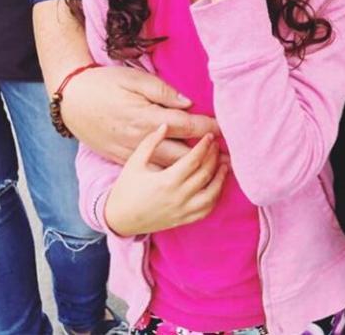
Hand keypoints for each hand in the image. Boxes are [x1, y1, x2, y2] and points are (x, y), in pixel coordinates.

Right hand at [60, 66, 218, 165]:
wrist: (71, 102)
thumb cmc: (103, 85)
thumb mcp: (134, 79)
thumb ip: (163, 92)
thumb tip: (187, 103)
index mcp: (146, 119)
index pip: (187, 127)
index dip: (209, 129)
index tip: (226, 130)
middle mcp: (141, 142)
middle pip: (183, 155)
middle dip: (209, 156)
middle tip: (231, 154)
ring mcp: (132, 155)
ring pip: (170, 170)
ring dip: (195, 172)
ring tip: (219, 169)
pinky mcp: (124, 161)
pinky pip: (154, 176)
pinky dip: (172, 179)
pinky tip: (188, 179)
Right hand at [104, 126, 228, 235]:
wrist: (119, 219)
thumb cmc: (126, 189)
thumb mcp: (134, 162)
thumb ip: (150, 142)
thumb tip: (165, 125)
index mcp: (167, 181)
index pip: (193, 160)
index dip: (204, 146)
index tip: (209, 136)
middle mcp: (178, 197)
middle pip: (205, 174)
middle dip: (214, 157)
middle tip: (217, 145)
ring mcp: (182, 211)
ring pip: (211, 194)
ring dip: (220, 178)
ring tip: (224, 164)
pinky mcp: (183, 220)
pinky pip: (206, 210)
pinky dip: (215, 196)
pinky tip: (217, 185)